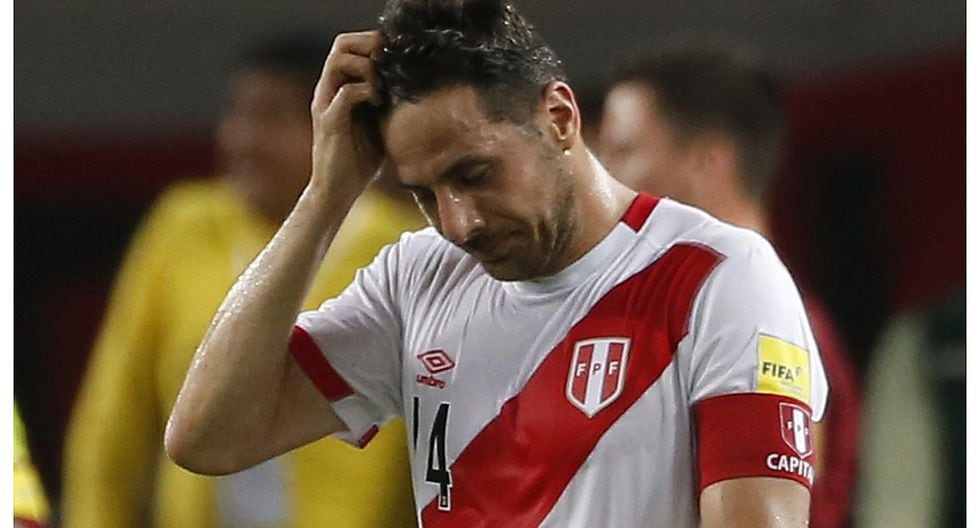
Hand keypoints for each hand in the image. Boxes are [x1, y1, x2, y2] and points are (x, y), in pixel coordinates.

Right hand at [310, 31, 385, 201]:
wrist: (338, 191)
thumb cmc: (360, 160)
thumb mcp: (379, 124)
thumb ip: (387, 102)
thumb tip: (416, 86)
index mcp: (339, 87)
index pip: (349, 45)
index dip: (372, 43)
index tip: (394, 59)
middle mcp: (328, 90)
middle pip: (342, 44)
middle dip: (370, 48)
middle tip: (388, 67)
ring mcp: (326, 104)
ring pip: (339, 61)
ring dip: (366, 68)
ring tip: (382, 87)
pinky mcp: (329, 122)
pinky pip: (346, 93)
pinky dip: (366, 92)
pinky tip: (379, 105)